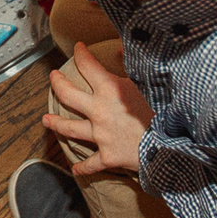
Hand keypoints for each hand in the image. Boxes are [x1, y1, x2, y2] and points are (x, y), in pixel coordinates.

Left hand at [43, 43, 153, 175]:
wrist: (171, 145)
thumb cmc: (163, 111)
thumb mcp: (149, 83)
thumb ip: (132, 66)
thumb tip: (121, 49)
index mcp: (110, 90)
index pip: (88, 66)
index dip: (81, 54)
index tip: (78, 48)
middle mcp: (99, 111)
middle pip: (68, 95)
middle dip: (57, 84)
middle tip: (53, 78)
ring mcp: (101, 135)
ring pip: (70, 128)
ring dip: (56, 124)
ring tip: (45, 120)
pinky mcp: (107, 156)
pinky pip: (91, 163)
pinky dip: (83, 167)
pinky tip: (75, 169)